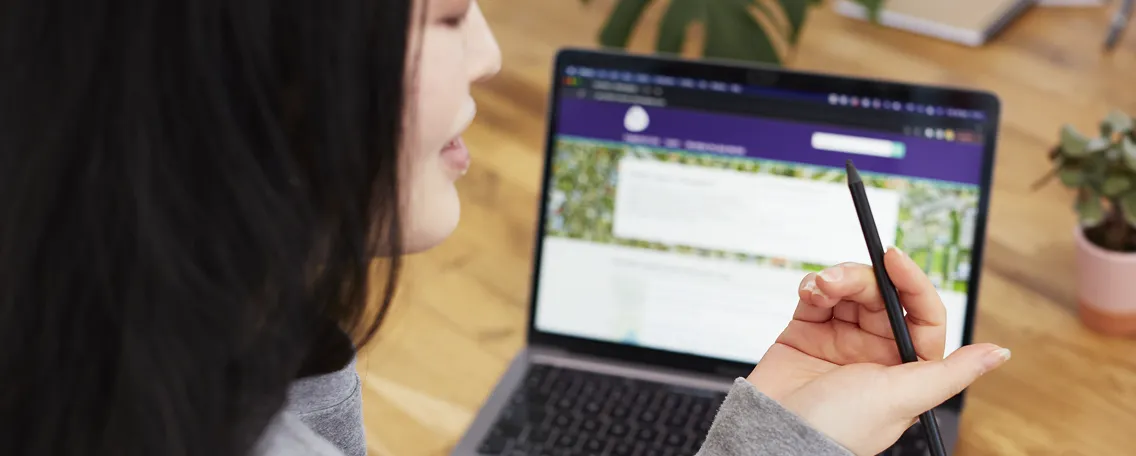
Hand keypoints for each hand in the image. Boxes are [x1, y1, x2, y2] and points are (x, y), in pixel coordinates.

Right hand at [746, 247, 1010, 455]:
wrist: (774, 433)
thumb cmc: (840, 426)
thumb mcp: (904, 397)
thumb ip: (952, 373)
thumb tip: (998, 353)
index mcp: (905, 366)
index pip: (921, 312)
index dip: (911, 282)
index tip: (893, 258)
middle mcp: (875, 350)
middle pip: (880, 294)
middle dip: (861, 279)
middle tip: (840, 280)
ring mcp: (840, 339)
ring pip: (849, 289)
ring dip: (835, 279)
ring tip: (820, 289)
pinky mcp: (808, 332)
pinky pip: (817, 296)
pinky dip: (813, 286)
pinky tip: (810, 292)